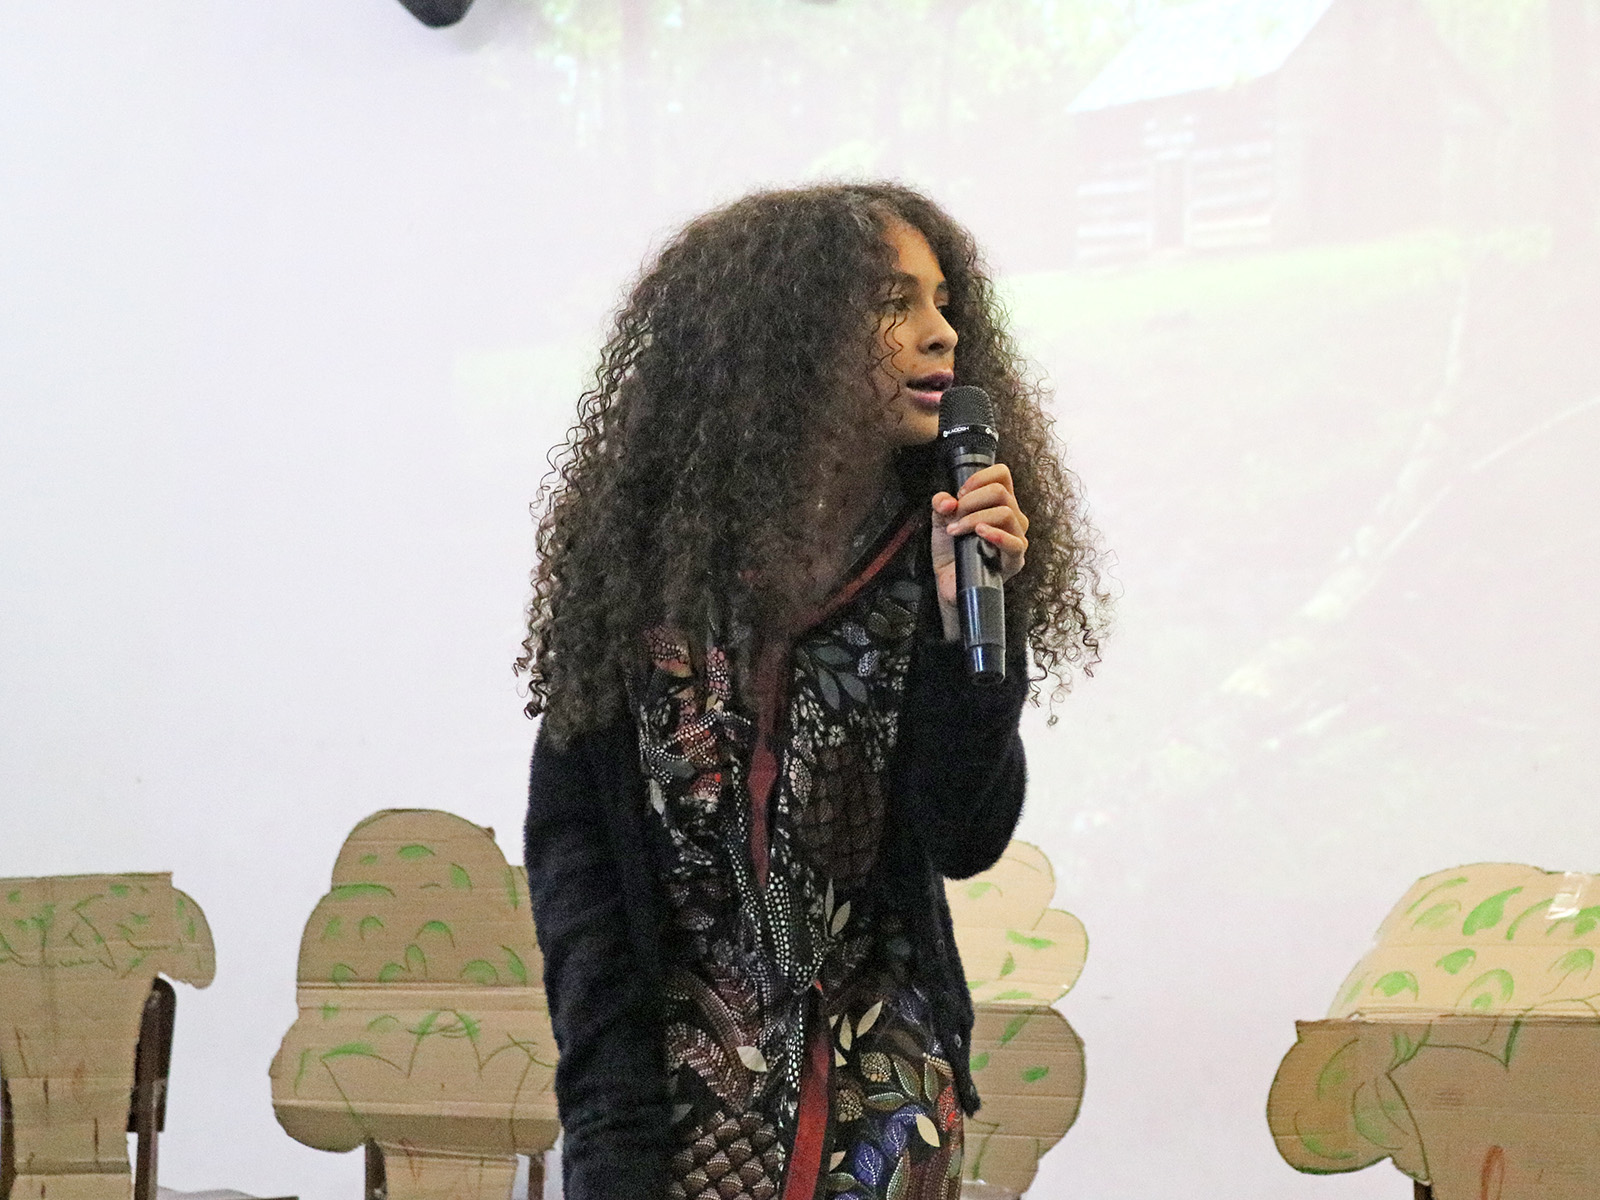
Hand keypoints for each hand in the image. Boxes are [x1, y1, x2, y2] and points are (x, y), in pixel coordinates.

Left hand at [931, 463, 1028, 637]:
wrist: (949, 581)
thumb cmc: (951, 550)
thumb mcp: (940, 521)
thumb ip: (941, 504)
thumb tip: (947, 501)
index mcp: (1000, 502)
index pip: (1002, 474)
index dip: (979, 478)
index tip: (960, 493)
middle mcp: (1013, 517)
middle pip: (1001, 491)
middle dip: (971, 501)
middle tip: (954, 516)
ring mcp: (1017, 538)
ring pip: (1006, 513)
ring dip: (975, 518)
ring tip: (956, 530)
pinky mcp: (1015, 560)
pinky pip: (1016, 543)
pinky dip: (996, 535)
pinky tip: (979, 533)